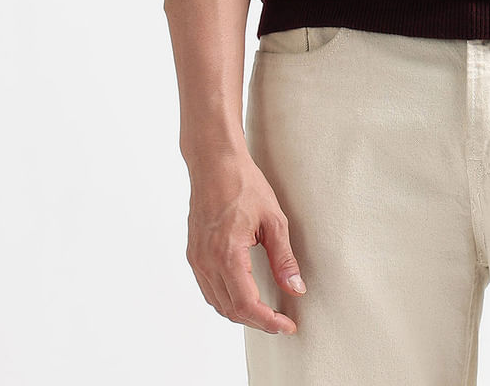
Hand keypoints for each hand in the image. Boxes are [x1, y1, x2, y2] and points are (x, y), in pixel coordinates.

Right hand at [186, 150, 306, 335]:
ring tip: (266, 312)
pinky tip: (244, 294)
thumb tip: (295, 288)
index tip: (287, 326)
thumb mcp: (273, 219)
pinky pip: (208, 289)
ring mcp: (197, 259)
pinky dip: (226, 300)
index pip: (246, 304)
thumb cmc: (244, 184)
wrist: (214, 163)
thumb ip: (284, 258)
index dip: (268, 321)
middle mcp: (207, 262)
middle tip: (281, 321)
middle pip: (231, 310)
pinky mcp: (194, 254)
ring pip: (217, 303)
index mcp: (227, 254)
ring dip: (241, 313)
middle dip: (257, 321)